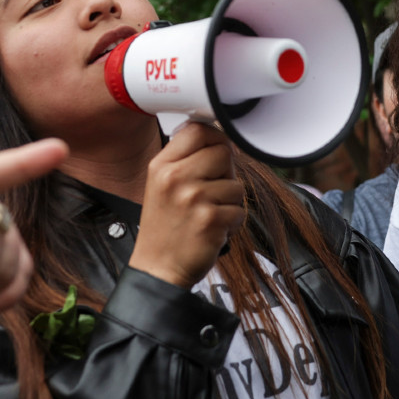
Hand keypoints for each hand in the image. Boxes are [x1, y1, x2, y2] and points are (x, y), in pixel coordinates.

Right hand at [129, 123, 246, 287]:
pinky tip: (213, 229)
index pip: (197, 130)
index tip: (216, 152)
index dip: (215, 138)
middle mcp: (175, 178)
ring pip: (236, 185)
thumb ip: (185, 159)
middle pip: (223, 152)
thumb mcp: (160, 184)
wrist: (157, 269)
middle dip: (225, 173)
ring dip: (229, 202)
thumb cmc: (163, 228)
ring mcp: (194, 198)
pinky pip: (240, 210)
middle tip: (211, 192)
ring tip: (208, 214)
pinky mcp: (211, 220)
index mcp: (161, 166)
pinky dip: (232, 223)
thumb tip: (222, 139)